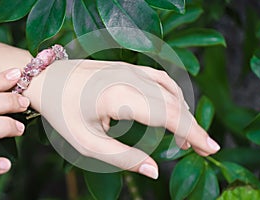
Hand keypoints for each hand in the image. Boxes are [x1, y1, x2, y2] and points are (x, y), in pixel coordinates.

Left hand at [28, 60, 219, 178]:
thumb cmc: (63, 112)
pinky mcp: (129, 67)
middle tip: (203, 148)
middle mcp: (130, 77)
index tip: (210, 148)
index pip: (167, 114)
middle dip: (192, 127)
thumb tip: (154, 170)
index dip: (192, 132)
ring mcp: (131, 68)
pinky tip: (175, 109)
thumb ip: (122, 158)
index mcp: (119, 96)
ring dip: (184, 112)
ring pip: (171, 89)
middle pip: (174, 102)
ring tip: (186, 136)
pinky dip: (174, 96)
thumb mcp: (87, 143)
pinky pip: (161, 79)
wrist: (49, 80)